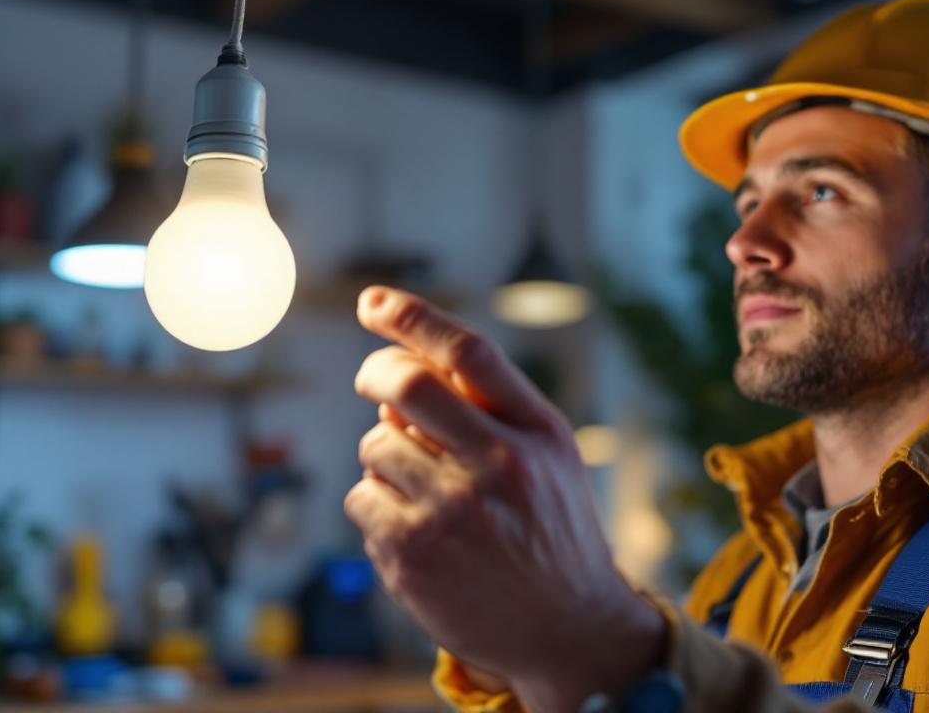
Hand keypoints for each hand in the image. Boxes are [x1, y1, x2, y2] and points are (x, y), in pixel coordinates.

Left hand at [346, 286, 665, 712]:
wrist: (567, 628)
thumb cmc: (550, 528)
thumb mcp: (548, 455)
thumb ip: (489, 407)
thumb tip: (396, 377)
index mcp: (536, 432)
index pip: (468, 353)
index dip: (413, 316)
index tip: (373, 300)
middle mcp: (498, 467)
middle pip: (408, 384)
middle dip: (375, 370)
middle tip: (371, 377)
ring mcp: (452, 513)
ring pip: (376, 443)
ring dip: (385, 453)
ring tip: (423, 487)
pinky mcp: (412, 555)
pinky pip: (361, 497)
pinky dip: (375, 503)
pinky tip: (414, 528)